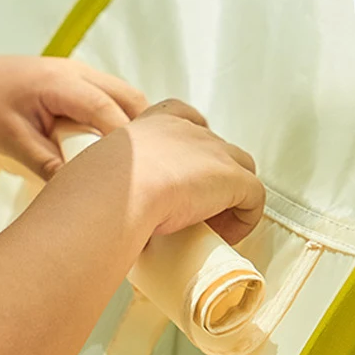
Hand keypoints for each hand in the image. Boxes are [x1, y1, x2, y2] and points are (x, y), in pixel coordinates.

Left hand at [0, 56, 147, 178]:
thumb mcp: (14, 142)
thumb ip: (48, 165)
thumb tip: (79, 191)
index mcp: (59, 82)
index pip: (106, 109)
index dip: (125, 141)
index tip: (139, 172)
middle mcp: (74, 70)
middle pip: (129, 97)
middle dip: (142, 131)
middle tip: (147, 169)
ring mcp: (76, 71)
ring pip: (123, 95)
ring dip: (131, 124)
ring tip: (133, 162)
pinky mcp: (74, 79)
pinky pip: (109, 96)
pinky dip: (118, 118)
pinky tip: (112, 147)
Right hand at [117, 99, 264, 243]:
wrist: (117, 192)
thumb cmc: (99, 188)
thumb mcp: (107, 173)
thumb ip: (120, 179)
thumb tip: (114, 206)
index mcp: (154, 122)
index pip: (186, 118)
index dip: (193, 147)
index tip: (184, 173)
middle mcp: (188, 129)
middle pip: (217, 148)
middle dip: (212, 177)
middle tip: (192, 210)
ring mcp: (214, 150)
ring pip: (241, 169)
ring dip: (230, 197)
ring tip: (210, 225)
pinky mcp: (232, 177)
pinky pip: (255, 198)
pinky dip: (243, 219)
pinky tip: (222, 236)